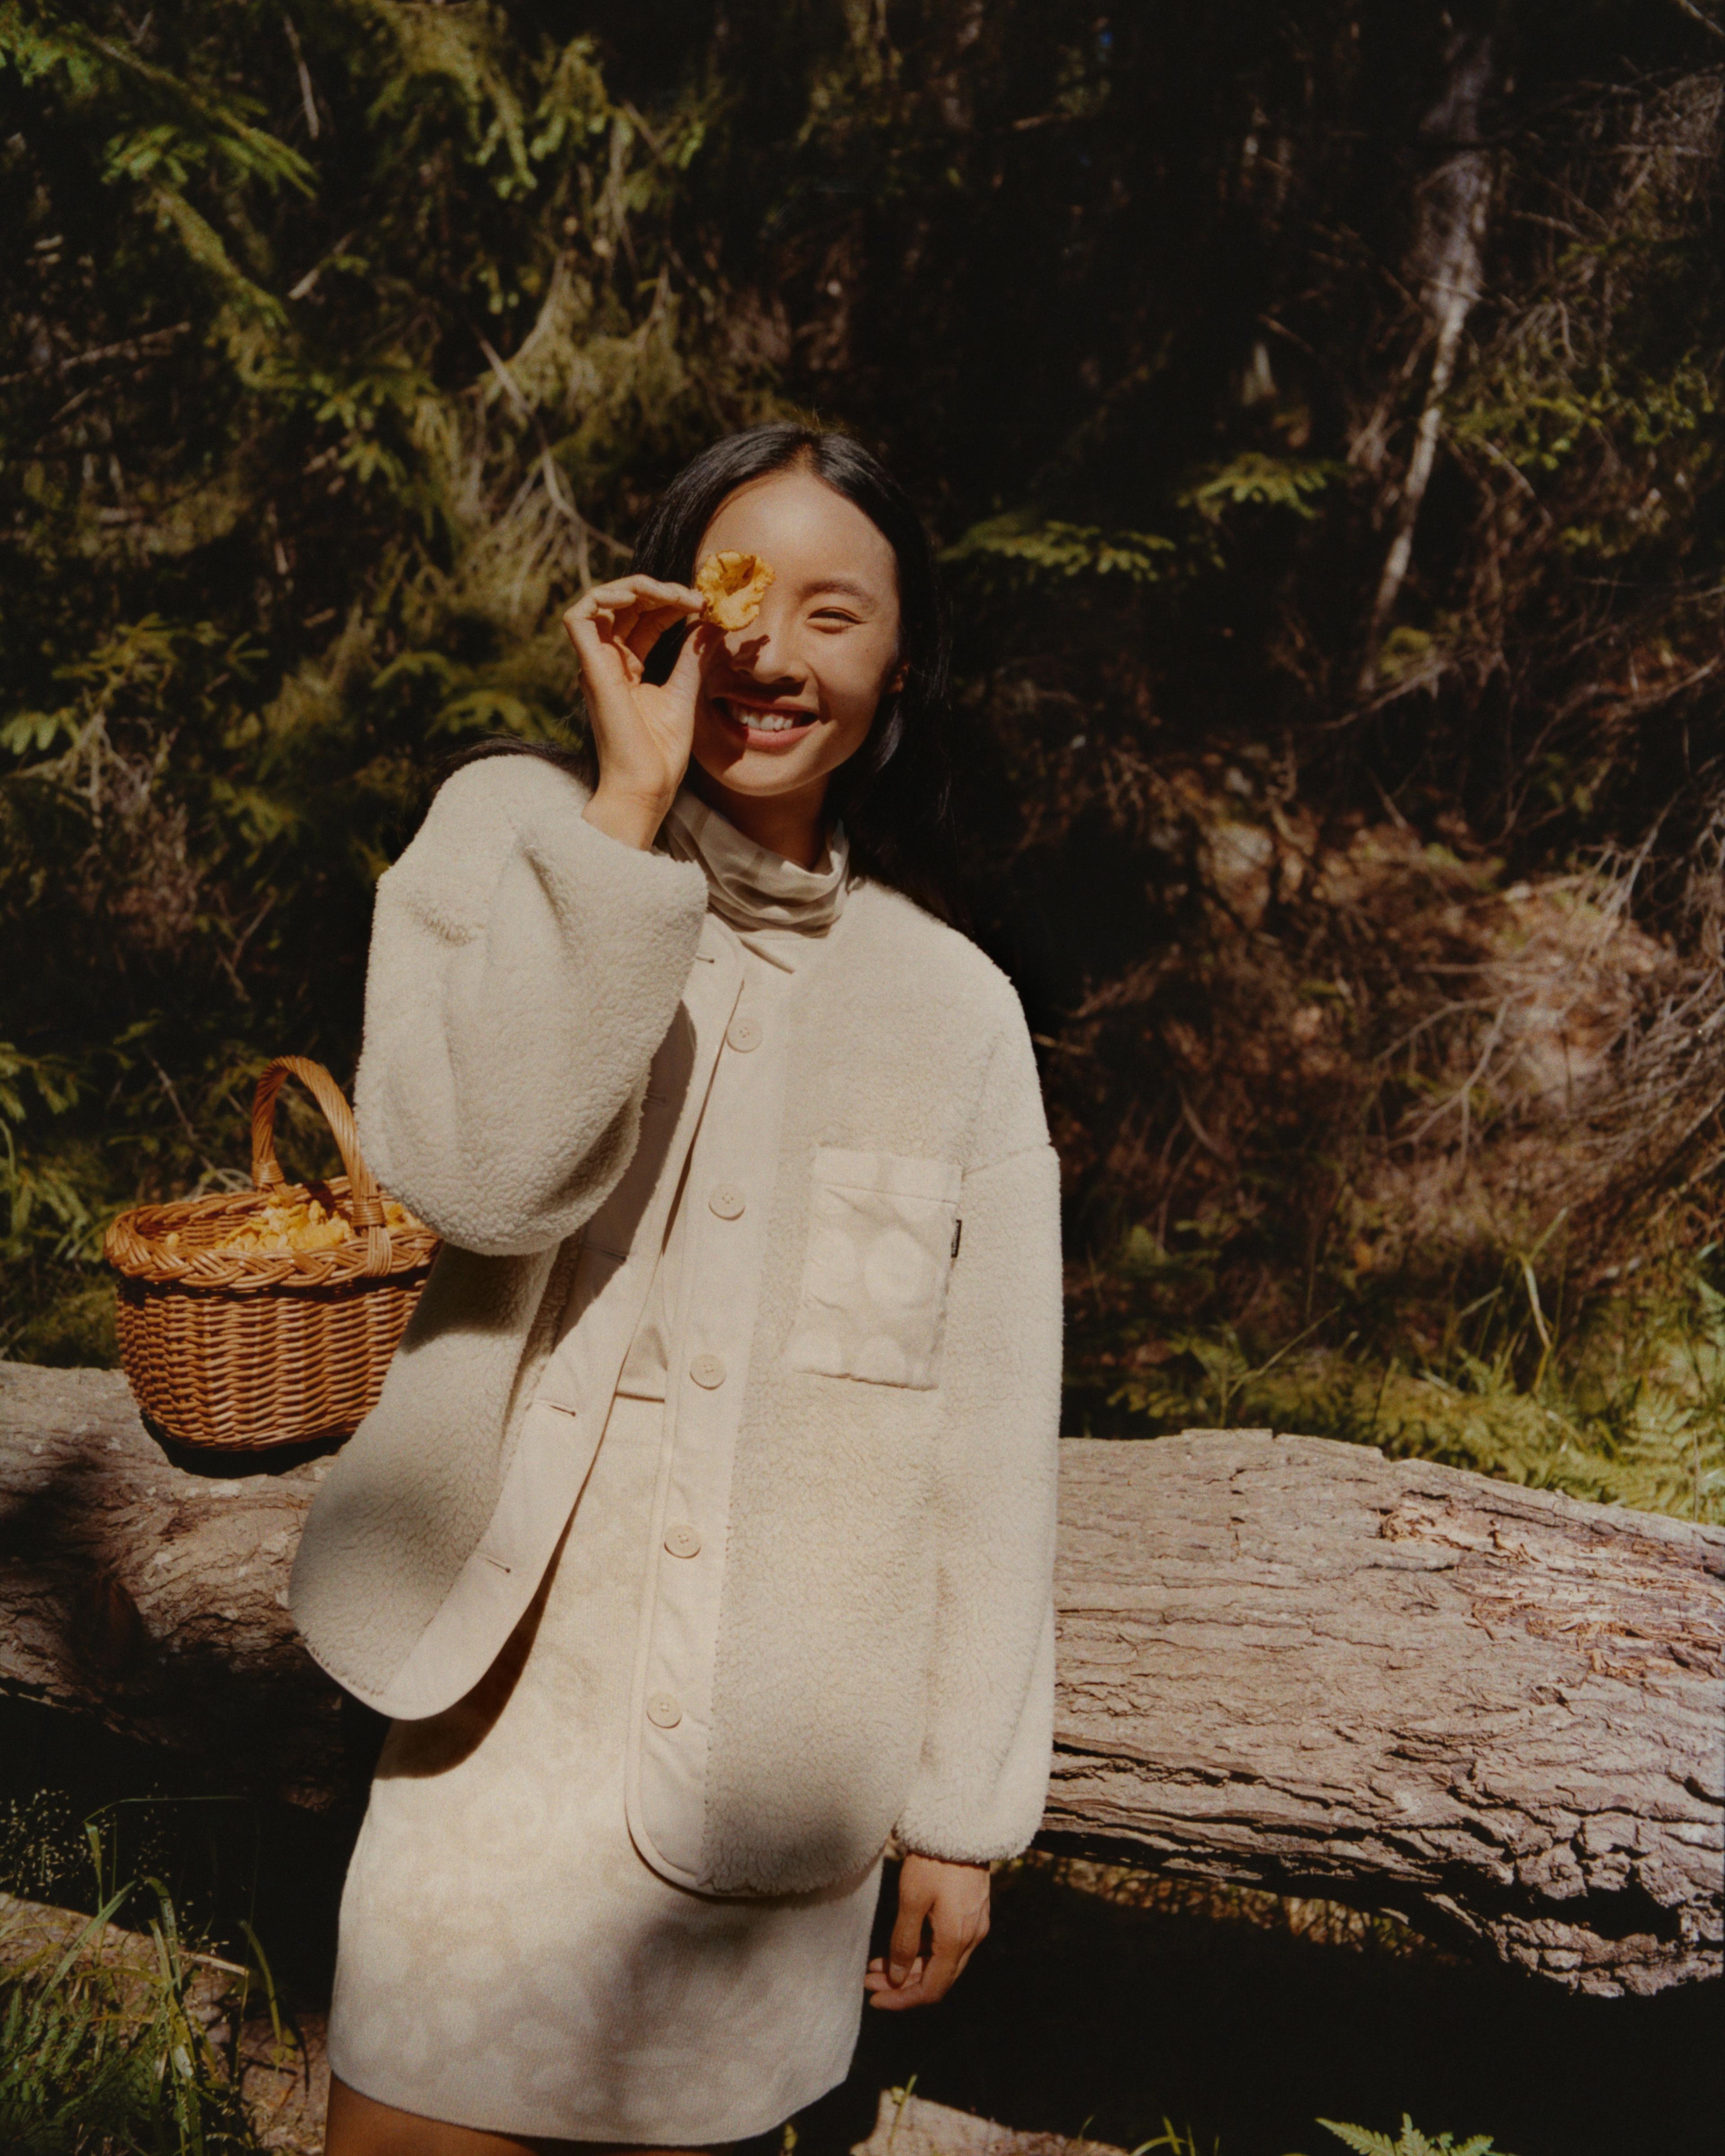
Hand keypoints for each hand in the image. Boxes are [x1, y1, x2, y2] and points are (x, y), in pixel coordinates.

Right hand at [561, 574, 712, 848]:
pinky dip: (604, 596)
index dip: (671, 603)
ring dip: (637, 587)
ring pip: (601, 602)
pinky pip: (579, 617)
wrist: (646, 787)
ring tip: (674, 594)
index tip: (705, 607)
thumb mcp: (685, 692)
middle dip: (660, 591)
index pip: (644, 618)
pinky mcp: (590, 669)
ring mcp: (596, 664)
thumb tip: (710, 623)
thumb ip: (693, 656)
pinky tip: (638, 596)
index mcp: (627, 668)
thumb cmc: (661, 754)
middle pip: (624, 605)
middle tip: (696, 598)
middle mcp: (607, 662)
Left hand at [864, 1854, 989, 2010]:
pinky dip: (923, 1950)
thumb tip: (896, 1978)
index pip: (931, 1989)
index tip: (875, 1999)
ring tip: (877, 1965)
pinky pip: (947, 1943)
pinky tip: (900, 1944)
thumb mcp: (912, 1899)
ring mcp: (974, 1925)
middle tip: (869, 1982)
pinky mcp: (971, 1912)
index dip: (902, 1999)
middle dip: (902, 1985)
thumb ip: (904, 1942)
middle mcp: (971, 1938)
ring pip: (941, 1961)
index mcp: (957, 1939)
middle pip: (937, 1978)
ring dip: (910, 1967)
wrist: (962, 1826)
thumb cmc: (933, 1860)